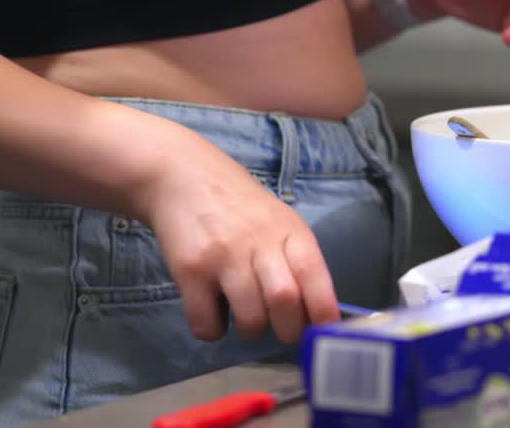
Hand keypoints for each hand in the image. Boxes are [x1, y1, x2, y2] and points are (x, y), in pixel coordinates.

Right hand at [128, 116, 338, 343]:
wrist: (182, 177)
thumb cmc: (239, 206)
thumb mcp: (279, 220)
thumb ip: (297, 258)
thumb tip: (319, 311)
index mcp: (289, 230)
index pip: (314, 272)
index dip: (324, 308)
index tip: (326, 331)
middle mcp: (258, 241)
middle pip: (284, 299)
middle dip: (290, 330)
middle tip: (285, 332)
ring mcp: (222, 256)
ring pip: (250, 317)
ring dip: (253, 331)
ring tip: (249, 319)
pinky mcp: (189, 270)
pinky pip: (207, 322)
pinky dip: (214, 331)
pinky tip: (213, 313)